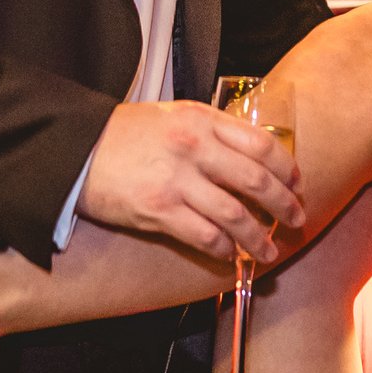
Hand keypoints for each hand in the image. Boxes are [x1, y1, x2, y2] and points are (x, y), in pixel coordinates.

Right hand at [79, 99, 303, 262]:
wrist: (74, 151)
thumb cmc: (122, 134)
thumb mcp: (172, 116)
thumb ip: (210, 130)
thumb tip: (248, 154)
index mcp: (201, 119)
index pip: (261, 144)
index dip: (288, 169)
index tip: (297, 184)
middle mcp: (194, 147)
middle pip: (257, 181)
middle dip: (285, 206)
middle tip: (297, 220)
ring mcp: (177, 180)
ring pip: (236, 216)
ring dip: (259, 238)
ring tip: (270, 251)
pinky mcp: (158, 210)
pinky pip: (205, 236)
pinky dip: (225, 250)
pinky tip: (231, 256)